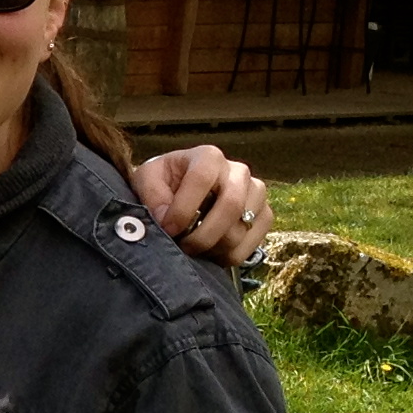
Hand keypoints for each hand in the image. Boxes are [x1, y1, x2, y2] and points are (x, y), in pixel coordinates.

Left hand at [135, 145, 273, 267]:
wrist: (184, 191)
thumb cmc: (165, 184)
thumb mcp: (147, 179)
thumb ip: (151, 194)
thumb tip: (164, 218)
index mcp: (208, 157)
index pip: (202, 179)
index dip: (183, 209)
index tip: (168, 229)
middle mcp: (238, 171)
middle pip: (231, 206)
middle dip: (202, 236)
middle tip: (183, 247)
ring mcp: (256, 193)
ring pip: (242, 229)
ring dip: (213, 248)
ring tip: (194, 249)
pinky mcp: (265, 215)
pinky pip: (252, 243)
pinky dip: (229, 256)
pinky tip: (211, 252)